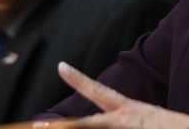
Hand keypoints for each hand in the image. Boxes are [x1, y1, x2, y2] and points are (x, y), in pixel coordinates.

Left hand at [56, 61, 188, 128]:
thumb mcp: (152, 121)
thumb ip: (132, 118)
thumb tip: (117, 118)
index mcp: (132, 111)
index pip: (100, 92)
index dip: (79, 80)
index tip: (61, 66)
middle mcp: (126, 121)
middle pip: (88, 123)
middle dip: (63, 126)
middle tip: (36, 123)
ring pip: (96, 127)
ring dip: (77, 128)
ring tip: (48, 125)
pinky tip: (67, 127)